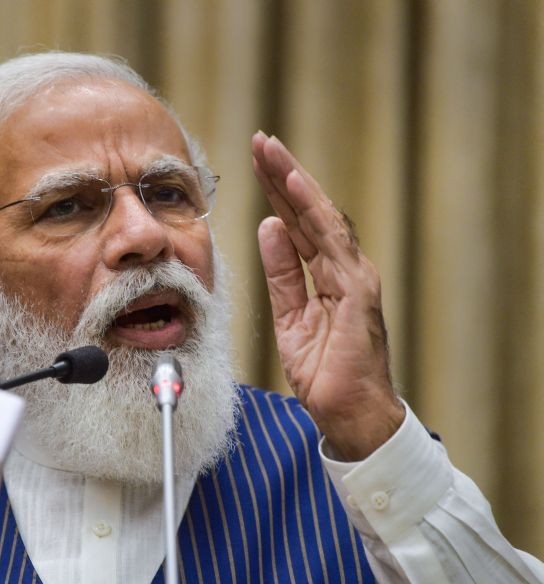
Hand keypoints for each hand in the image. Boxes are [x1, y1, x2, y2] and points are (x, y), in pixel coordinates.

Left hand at [252, 132, 404, 460]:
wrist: (347, 412)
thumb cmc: (324, 369)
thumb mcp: (289, 315)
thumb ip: (282, 273)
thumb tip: (268, 227)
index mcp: (326, 274)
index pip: (297, 223)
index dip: (277, 191)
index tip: (255, 162)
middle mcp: (343, 267)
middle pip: (309, 212)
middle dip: (283, 174)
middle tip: (261, 141)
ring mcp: (354, 276)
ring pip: (321, 217)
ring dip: (295, 181)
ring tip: (272, 151)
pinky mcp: (358, 290)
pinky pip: (332, 243)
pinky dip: (314, 211)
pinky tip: (295, 185)